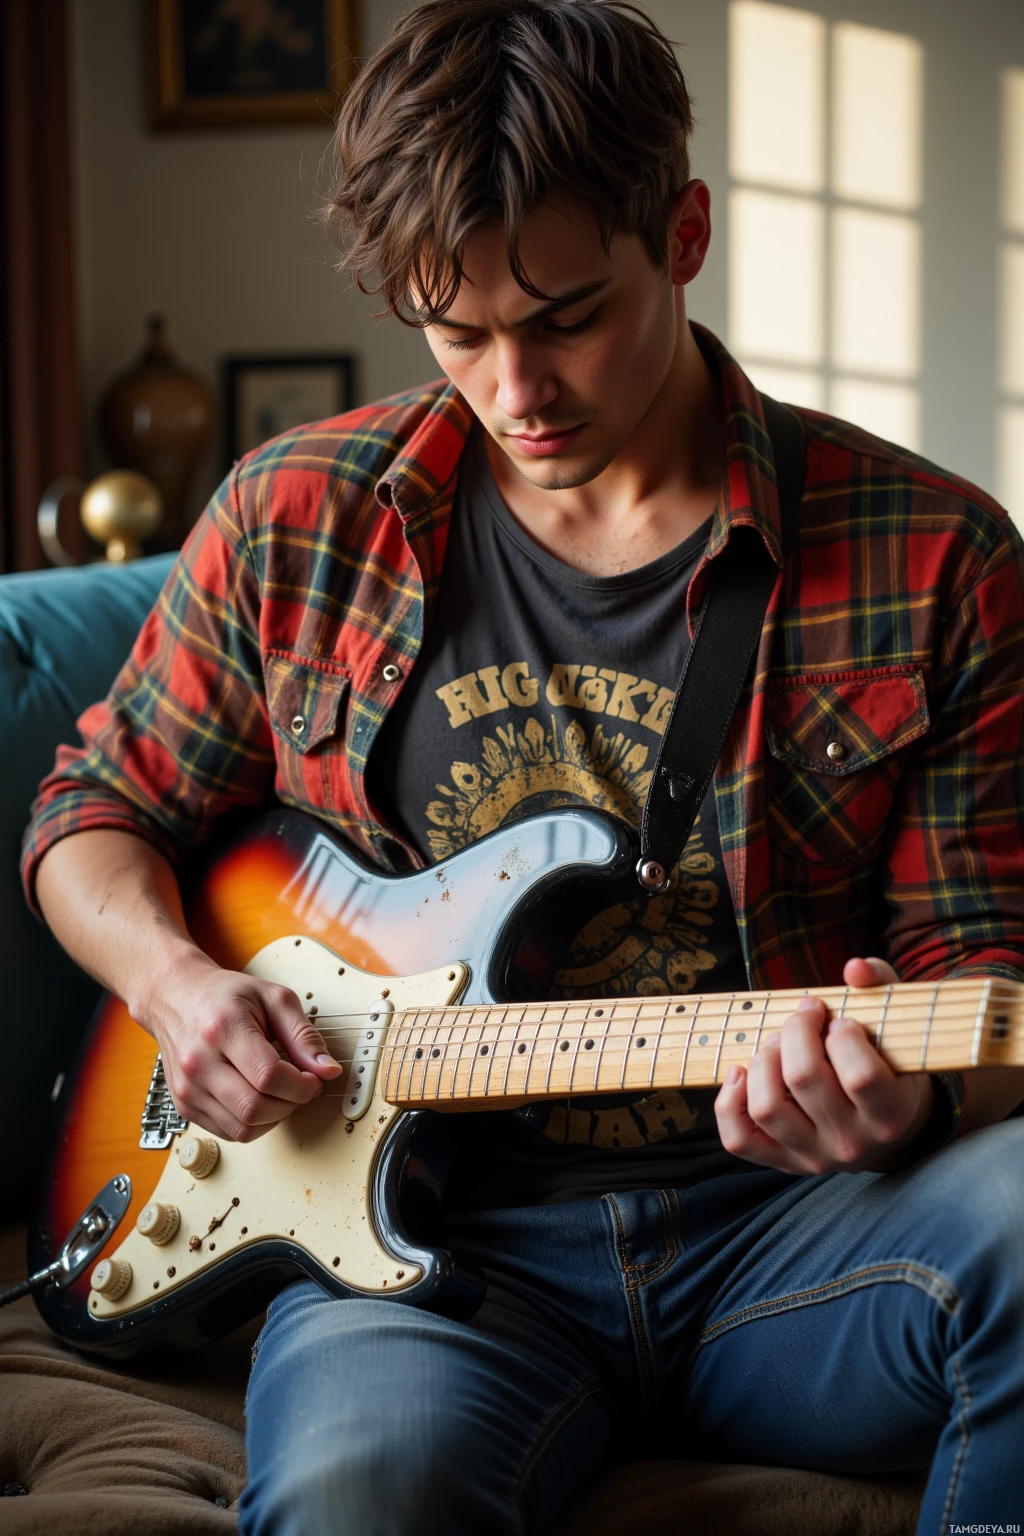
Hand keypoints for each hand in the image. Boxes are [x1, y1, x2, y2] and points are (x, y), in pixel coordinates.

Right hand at [134, 947, 341, 1142]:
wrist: (175, 998)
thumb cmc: (224, 996)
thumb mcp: (273, 999)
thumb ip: (304, 1035)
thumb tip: (328, 1071)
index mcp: (222, 1029)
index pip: (269, 1076)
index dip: (302, 1085)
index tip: (314, 1078)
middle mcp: (199, 1062)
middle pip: (256, 1108)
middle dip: (291, 1104)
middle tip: (301, 1087)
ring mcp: (187, 1088)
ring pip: (243, 1128)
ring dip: (274, 1117)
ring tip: (281, 1092)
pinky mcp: (184, 1106)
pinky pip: (229, 1132)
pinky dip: (253, 1123)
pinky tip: (260, 1098)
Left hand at [714, 956, 933, 1173]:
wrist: (884, 1127)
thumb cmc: (886, 1063)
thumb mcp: (895, 1026)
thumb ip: (880, 986)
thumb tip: (854, 968)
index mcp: (890, 1115)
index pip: (861, 1075)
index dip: (844, 1035)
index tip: (840, 1021)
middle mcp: (852, 1144)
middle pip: (803, 1079)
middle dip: (796, 1032)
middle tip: (803, 1017)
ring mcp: (813, 1156)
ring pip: (766, 1107)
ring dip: (763, 1059)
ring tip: (777, 1042)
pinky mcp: (781, 1162)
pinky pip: (739, 1139)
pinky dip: (729, 1102)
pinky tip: (741, 1071)